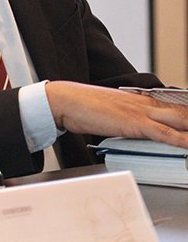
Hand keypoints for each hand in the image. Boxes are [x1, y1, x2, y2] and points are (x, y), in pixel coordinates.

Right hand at [46, 81, 187, 146]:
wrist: (66, 100)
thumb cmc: (83, 107)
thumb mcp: (111, 112)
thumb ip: (127, 120)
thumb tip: (132, 130)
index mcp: (141, 101)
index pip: (176, 108)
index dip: (187, 117)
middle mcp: (147, 104)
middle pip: (184, 113)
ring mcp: (143, 113)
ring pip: (181, 121)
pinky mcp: (135, 124)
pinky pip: (166, 134)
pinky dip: (182, 141)